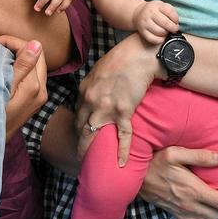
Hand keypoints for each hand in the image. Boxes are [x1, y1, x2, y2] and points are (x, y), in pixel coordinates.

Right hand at [0, 35, 47, 140]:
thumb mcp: (4, 89)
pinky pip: (32, 74)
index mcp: (35, 86)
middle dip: (17, 46)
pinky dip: (21, 66)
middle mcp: (42, 90)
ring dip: (19, 55)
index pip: (32, 49)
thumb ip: (21, 66)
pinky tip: (5, 68)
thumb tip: (37, 43)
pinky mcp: (35, 99)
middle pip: (38, 55)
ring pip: (36, 64)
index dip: (12, 42)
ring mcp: (40, 96)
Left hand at [75, 33, 158, 166]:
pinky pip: (122, 136)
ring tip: (89, 162)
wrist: (139, 55)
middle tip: (80, 153)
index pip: (78, 112)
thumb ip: (94, 84)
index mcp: (84, 89)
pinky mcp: (123, 111)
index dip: (79, 125)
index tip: (82, 133)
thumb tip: (96, 94)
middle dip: (79, 141)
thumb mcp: (100, 69)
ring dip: (89, 149)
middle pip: (81, 126)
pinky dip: (122, 151)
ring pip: (92, 134)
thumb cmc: (122, 58)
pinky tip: (122, 163)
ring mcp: (106, 107)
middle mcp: (90, 100)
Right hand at [135, 0, 178, 44]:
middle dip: (173, 28)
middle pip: (165, 23)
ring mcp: (145, 23)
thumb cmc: (155, 11)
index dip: (176, 19)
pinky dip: (160, 40)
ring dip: (166, 33)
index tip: (176, 22)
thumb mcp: (163, 6)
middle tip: (174, 29)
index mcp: (157, 6)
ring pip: (160, 32)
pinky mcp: (142, 32)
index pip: (169, 12)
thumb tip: (176, 24)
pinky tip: (161, 36)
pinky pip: (153, 39)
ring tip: (166, 31)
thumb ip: (171, 12)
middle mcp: (150, 13)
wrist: (139, 13)